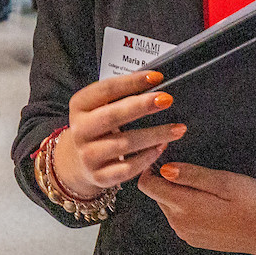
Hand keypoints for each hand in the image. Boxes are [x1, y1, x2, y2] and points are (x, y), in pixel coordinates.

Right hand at [54, 71, 186, 198]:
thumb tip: (155, 83)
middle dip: (142, 106)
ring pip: (124, 144)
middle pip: (113, 116)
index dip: (131, 82)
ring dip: (154, 135)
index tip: (157, 77)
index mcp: (80, 106)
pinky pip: (127, 168)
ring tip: (177, 128)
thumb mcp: (100, 107)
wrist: (78, 161)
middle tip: (167, 100)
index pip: (106, 90)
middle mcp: (80, 131)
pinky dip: (147, 158)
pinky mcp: (99, 176)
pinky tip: (161, 148)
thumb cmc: (98, 127)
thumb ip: (121, 95)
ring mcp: (88, 156)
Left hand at [135, 163, 255, 254]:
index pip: (148, 185)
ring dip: (177, 192)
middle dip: (165, 178)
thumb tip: (164, 168)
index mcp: (184, 207)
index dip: (152, 165)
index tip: (165, 151)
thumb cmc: (253, 201)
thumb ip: (192, 175)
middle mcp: (179, 223)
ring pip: (168, 206)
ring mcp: (186, 234)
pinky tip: (209, 201)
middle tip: (189, 163)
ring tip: (203, 183)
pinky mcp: (195, 239)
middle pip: (158, 195)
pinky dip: (185, 206)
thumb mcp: (224, 181)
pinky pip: (179, 218)